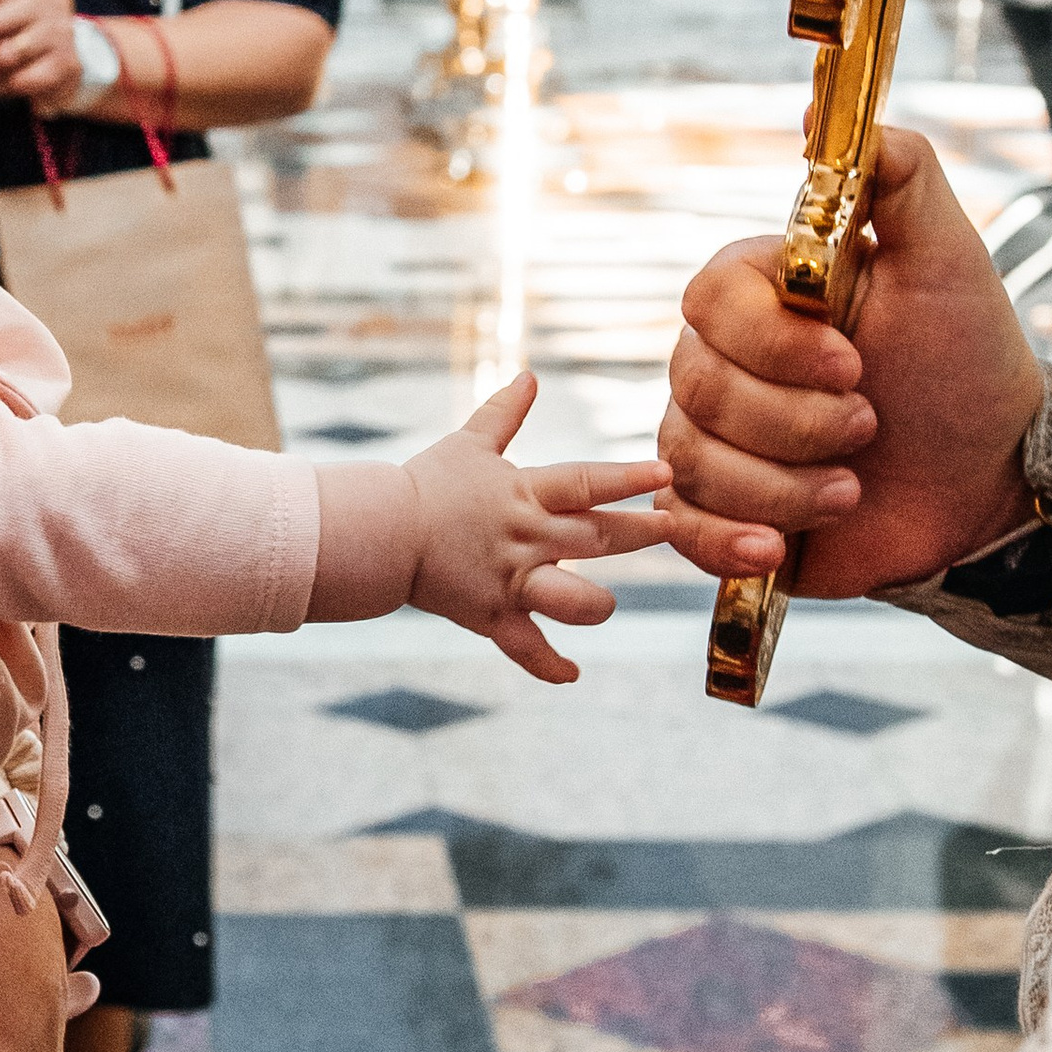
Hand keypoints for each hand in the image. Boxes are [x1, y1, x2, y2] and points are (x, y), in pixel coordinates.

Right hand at [402, 377, 670, 685]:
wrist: (380, 534)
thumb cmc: (424, 485)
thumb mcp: (468, 443)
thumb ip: (504, 413)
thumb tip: (529, 376)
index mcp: (524, 494)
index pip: (586, 483)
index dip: (626, 479)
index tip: (665, 474)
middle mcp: (526, 538)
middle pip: (596, 539)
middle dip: (638, 533)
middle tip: (671, 527)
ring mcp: (511, 581)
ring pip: (572, 602)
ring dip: (598, 606)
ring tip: (609, 605)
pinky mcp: (491, 616)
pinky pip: (526, 647)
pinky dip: (548, 664)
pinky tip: (571, 674)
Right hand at [657, 126, 1044, 595]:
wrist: (988, 481)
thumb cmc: (966, 364)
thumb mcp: (949, 260)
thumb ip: (898, 175)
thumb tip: (816, 113)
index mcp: (761, 295)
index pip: (708, 303)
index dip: (773, 345)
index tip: (854, 363)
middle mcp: (723, 363)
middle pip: (697, 389)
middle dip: (795, 423)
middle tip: (869, 427)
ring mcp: (716, 440)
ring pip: (690, 463)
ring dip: (784, 486)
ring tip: (853, 487)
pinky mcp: (720, 513)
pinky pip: (678, 528)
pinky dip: (727, 540)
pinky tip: (779, 549)